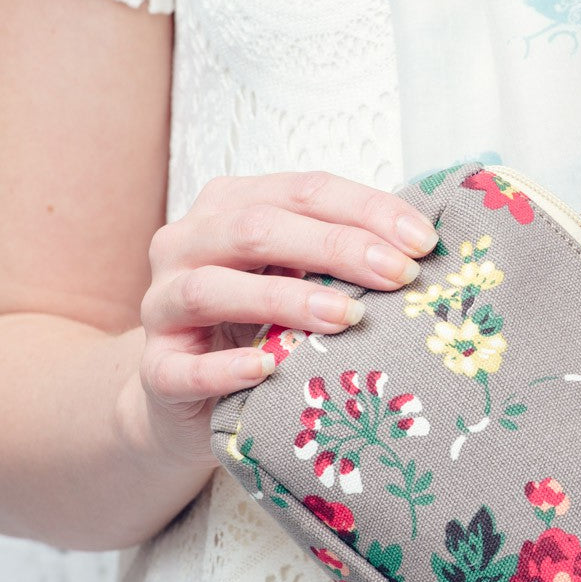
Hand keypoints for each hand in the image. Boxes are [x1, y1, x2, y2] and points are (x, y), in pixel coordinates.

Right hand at [129, 170, 439, 468]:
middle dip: (337, 248)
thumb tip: (424, 249)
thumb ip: (343, 255)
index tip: (423, 242)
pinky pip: (183, 368)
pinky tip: (269, 368)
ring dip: (285, 299)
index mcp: (231, 206)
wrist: (188, 391)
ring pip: (213, 288)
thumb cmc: (260, 322)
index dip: (367, 209)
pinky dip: (226, 367)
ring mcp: (162, 304)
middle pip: (259, 229)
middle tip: (399, 276)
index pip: (304, 191)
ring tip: (347, 318)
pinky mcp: (155, 368)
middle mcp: (187, 242)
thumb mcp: (302, 275)